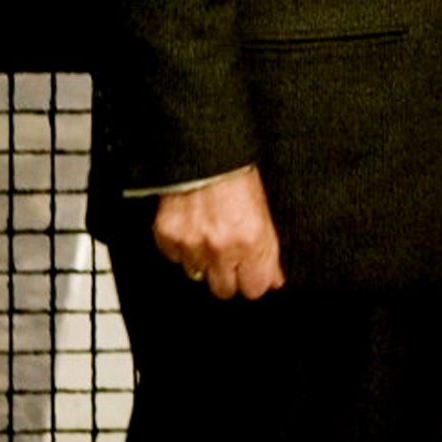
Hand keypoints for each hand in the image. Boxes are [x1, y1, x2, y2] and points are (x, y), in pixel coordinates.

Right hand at [151, 166, 285, 301]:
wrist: (205, 152)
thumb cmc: (238, 175)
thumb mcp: (265, 212)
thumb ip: (268, 250)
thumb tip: (273, 279)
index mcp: (252, 241)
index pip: (255, 289)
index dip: (253, 280)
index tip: (251, 273)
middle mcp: (222, 248)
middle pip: (224, 290)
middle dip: (228, 276)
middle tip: (229, 256)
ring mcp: (192, 244)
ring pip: (197, 275)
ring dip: (203, 260)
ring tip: (209, 234)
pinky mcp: (168, 237)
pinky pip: (174, 258)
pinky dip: (181, 247)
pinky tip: (191, 226)